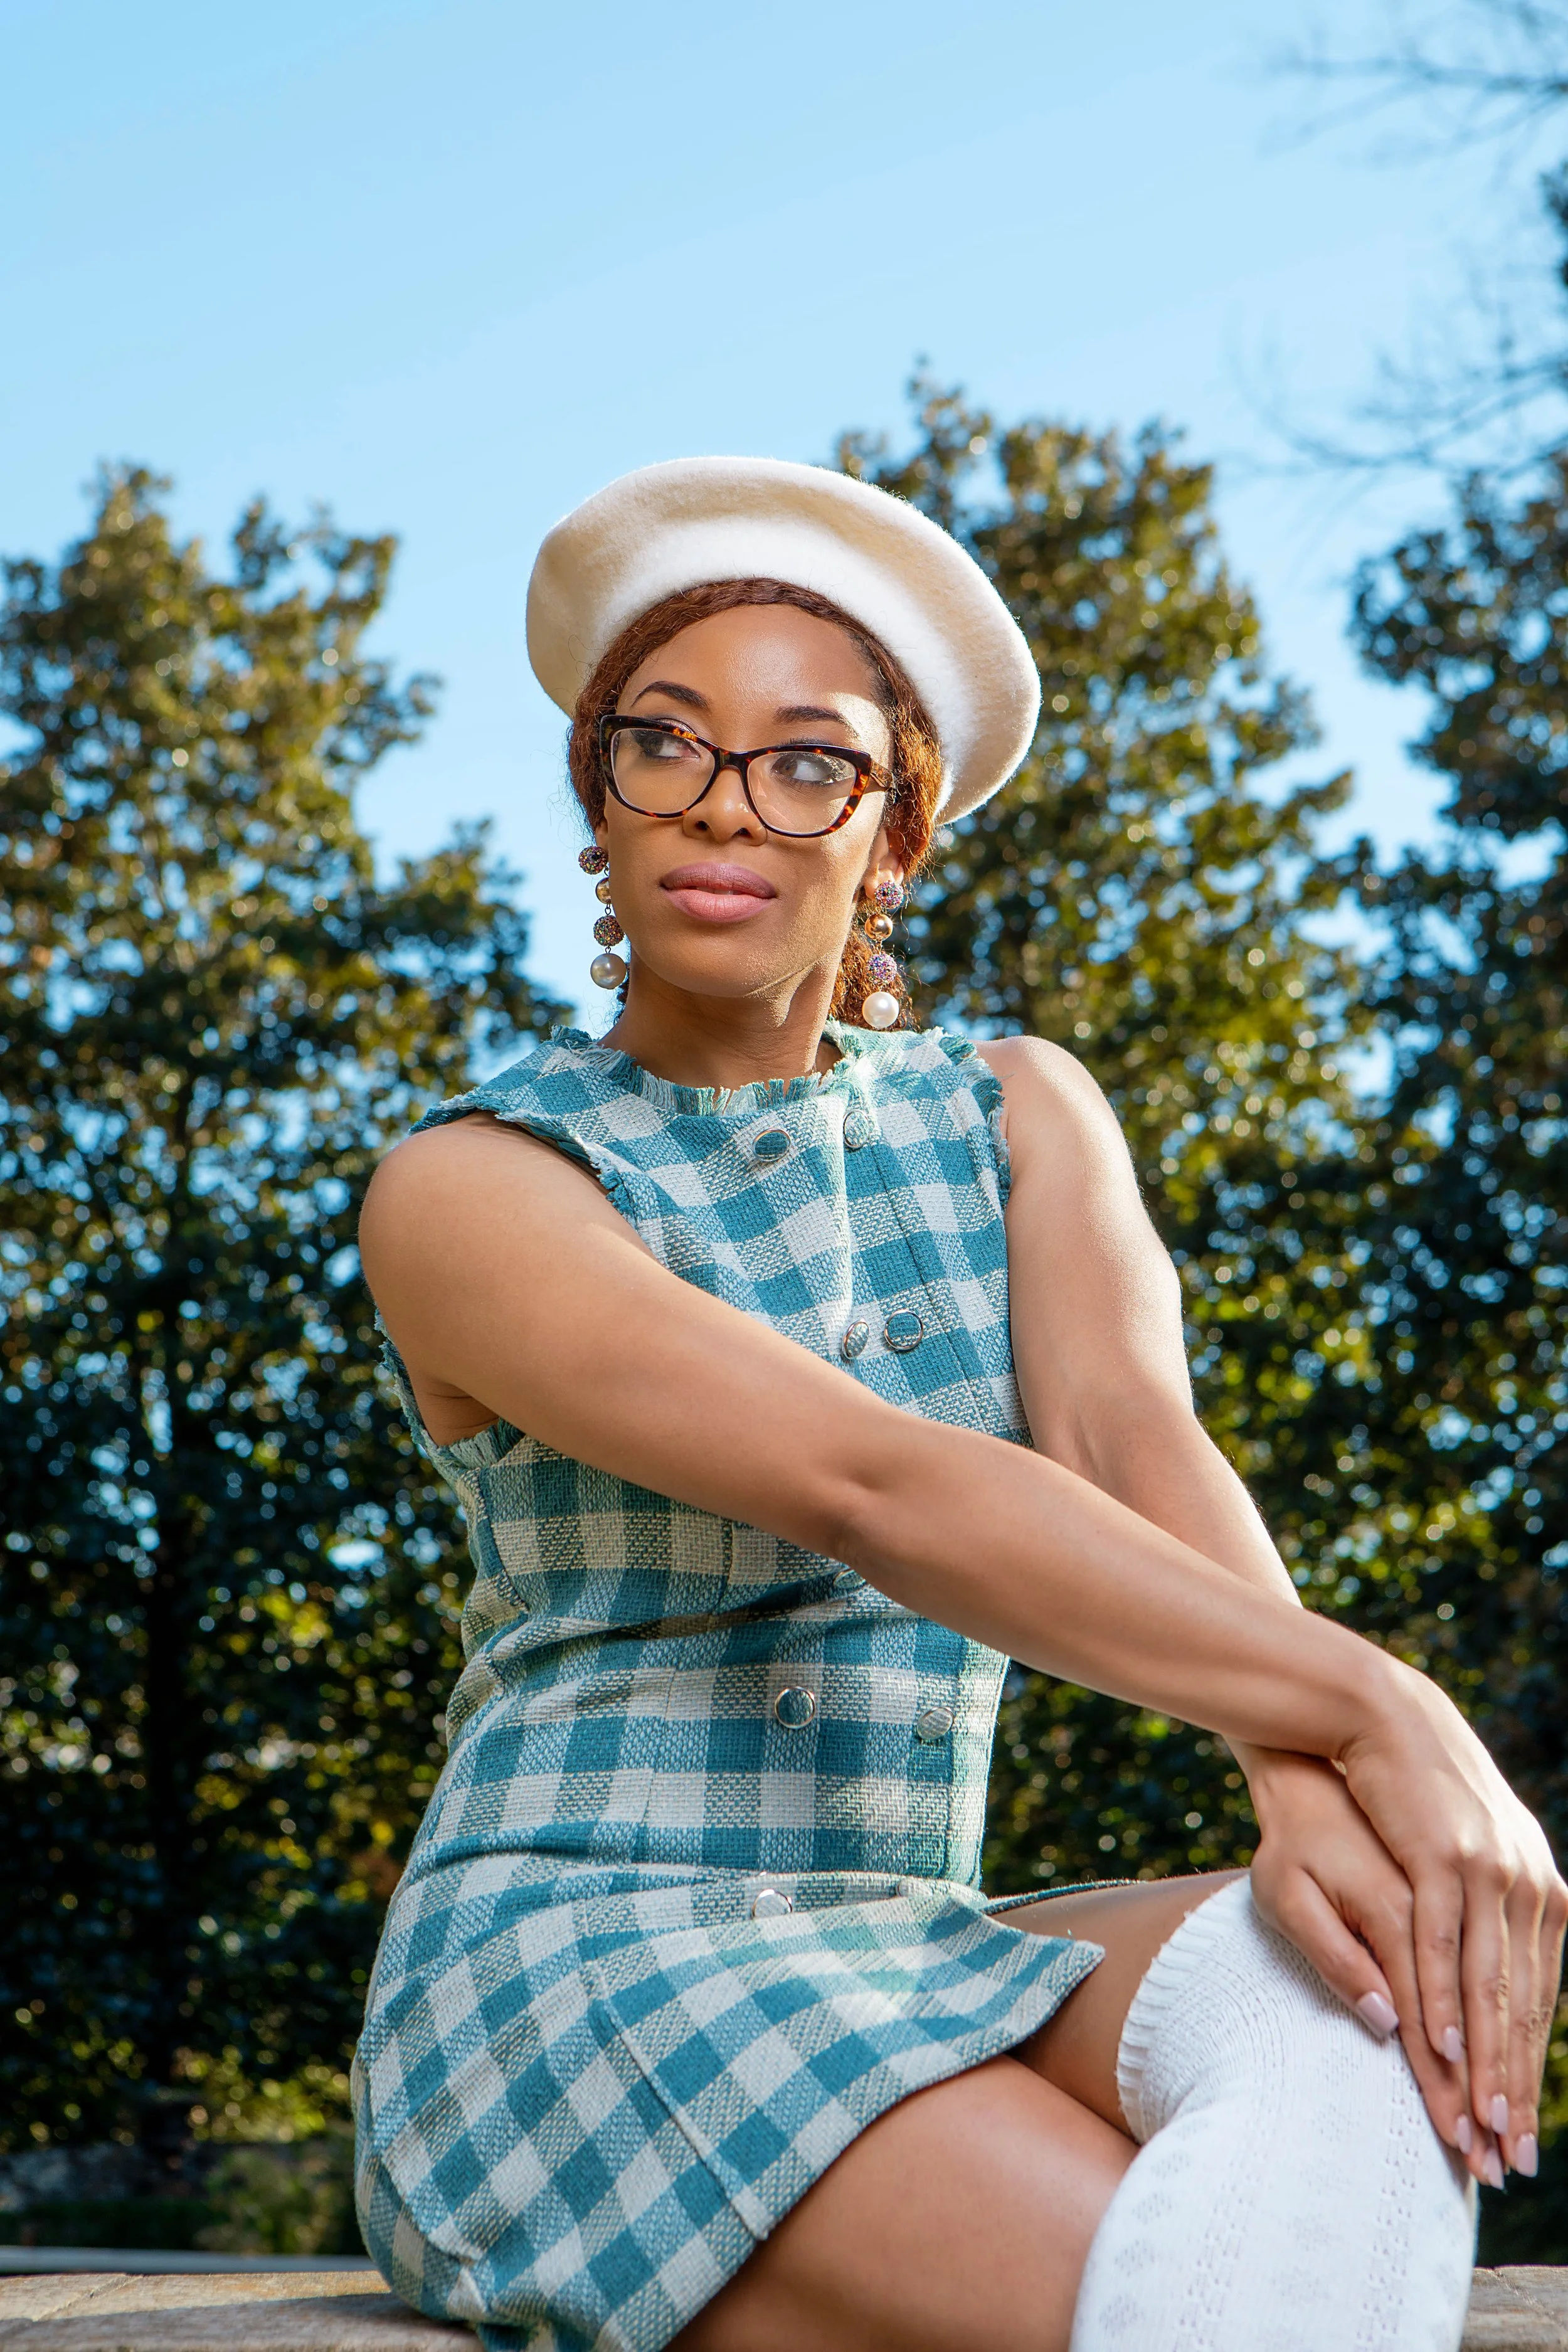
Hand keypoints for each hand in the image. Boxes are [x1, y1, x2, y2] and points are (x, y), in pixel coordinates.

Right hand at [1282, 1658, 1564, 2179]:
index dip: (1526, 2075)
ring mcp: (1488, 1872)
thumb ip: (1483, 1916)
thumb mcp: (1459, 1860)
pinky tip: (1437, 2046)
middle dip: (1511, 2092)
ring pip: (1489, 1989)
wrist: (1378, 1713)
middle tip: (1505, 2160)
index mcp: (1537, 1892)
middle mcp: (1527, 1887)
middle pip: (1522, 2009)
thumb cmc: (1408, 1795)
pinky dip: (1441, 2001)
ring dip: (1482, 2065)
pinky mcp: (1444, 1857)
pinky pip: (1442, 1946)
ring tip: (1476, 2126)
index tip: (1516, 2138)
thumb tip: (1496, 1976)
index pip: (1537, 2004)